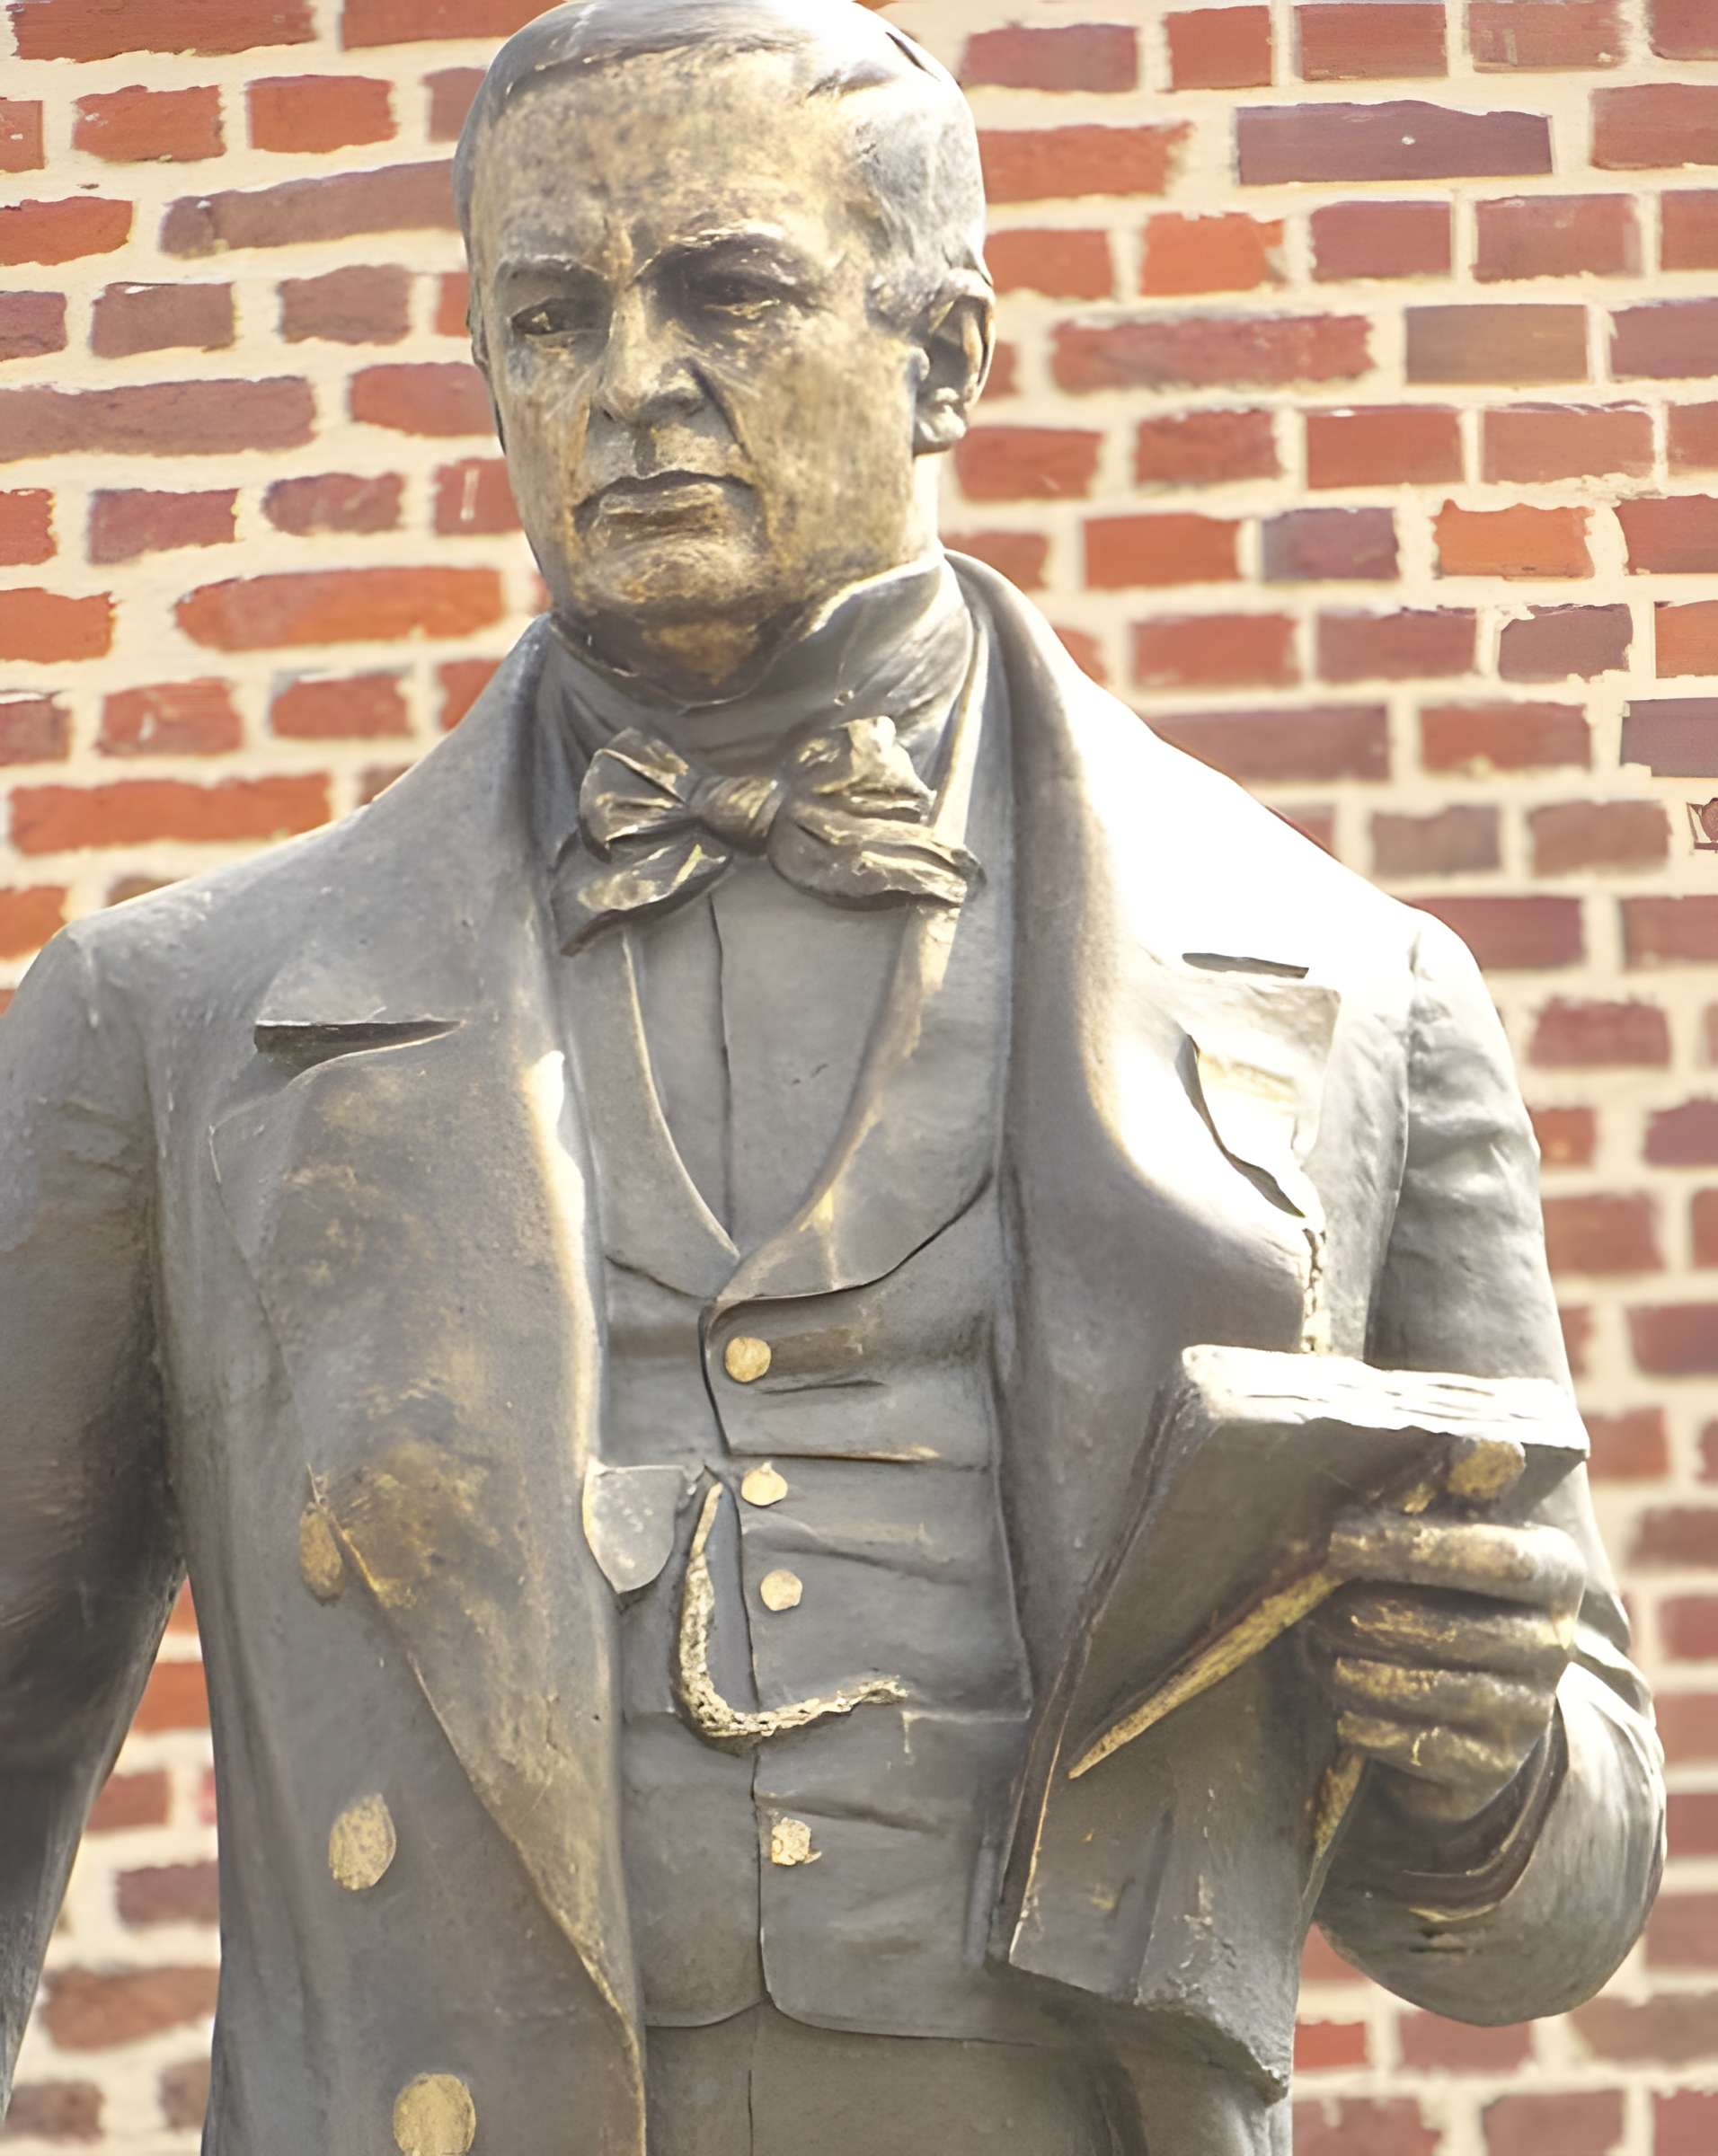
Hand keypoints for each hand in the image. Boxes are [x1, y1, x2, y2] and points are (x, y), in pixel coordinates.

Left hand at [1313, 1509, 1584, 1825]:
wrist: (1476, 1709)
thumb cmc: (1444, 1596)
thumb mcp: (1447, 1543)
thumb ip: (1439, 1498)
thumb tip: (1445, 1445)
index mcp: (1553, 1572)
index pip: (1496, 1557)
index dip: (1413, 1547)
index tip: (1338, 1539)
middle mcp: (1554, 1643)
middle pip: (1458, 1628)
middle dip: (1374, 1616)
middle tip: (1314, 1608)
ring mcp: (1529, 1711)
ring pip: (1438, 1688)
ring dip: (1364, 1670)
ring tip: (1319, 1651)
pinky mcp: (1494, 1766)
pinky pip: (1427, 1747)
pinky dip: (1374, 1726)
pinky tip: (1342, 1708)